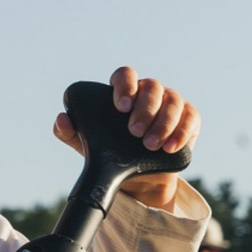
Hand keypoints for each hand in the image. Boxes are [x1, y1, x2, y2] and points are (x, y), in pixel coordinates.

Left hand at [54, 66, 200, 209]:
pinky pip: (191, 117)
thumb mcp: (87, 145)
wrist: (135, 177)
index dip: (125, 85)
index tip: (121, 106)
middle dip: (145, 109)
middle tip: (134, 132)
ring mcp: (170, 104)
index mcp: (124, 92)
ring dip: (163, 123)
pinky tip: (171, 146)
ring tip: (150, 145)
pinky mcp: (188, 119)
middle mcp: (148, 93)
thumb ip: (71, 132)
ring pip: (173, 101)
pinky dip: (182, 131)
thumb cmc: (109, 154)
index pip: (125, 75)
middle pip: (152, 87)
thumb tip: (61, 119)